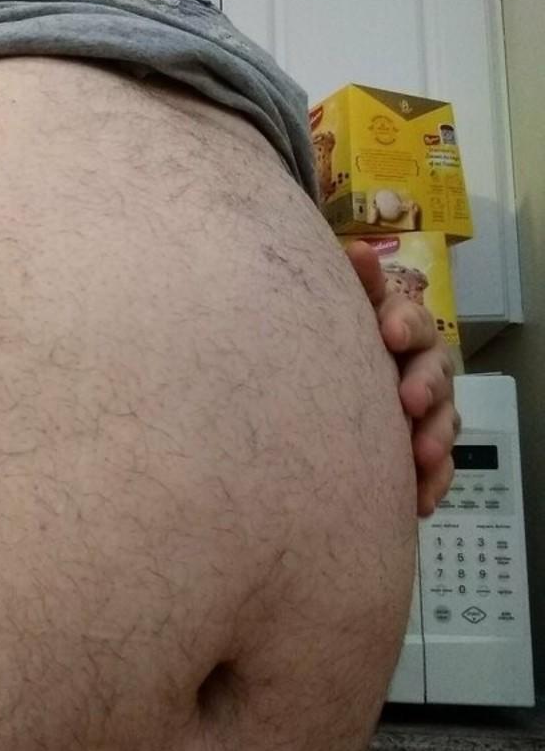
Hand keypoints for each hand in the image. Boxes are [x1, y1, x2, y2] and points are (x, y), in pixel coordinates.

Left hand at [345, 241, 460, 518]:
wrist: (306, 417)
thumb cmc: (327, 351)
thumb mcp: (335, 319)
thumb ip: (353, 289)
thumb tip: (357, 249)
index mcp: (395, 331)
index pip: (411, 318)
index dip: (404, 322)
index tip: (390, 333)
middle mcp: (416, 367)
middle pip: (435, 369)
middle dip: (426, 383)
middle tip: (409, 400)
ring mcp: (423, 411)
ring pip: (442, 419)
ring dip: (435, 436)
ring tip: (420, 455)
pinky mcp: (420, 453)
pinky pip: (436, 468)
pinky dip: (431, 482)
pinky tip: (418, 500)